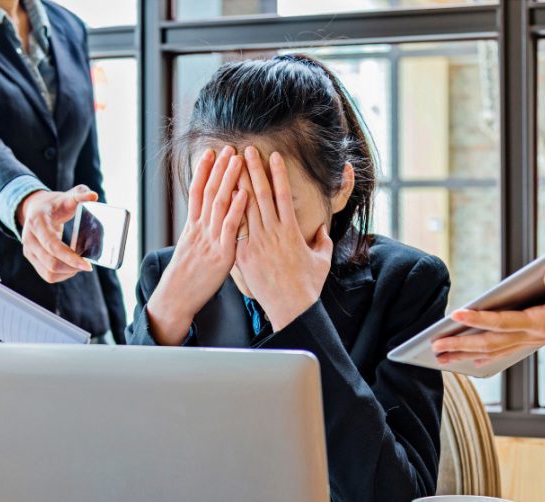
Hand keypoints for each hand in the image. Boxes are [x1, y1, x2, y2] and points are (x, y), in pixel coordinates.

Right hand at [17, 186, 96, 282]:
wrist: (35, 208)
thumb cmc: (54, 204)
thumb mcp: (66, 197)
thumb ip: (80, 194)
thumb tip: (93, 196)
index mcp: (37, 222)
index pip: (53, 246)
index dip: (70, 258)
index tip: (87, 265)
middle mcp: (29, 239)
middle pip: (51, 263)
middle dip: (72, 268)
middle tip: (87, 265)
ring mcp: (28, 250)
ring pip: (49, 273)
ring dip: (67, 273)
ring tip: (79, 265)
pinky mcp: (31, 258)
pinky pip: (47, 275)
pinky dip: (61, 275)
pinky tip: (71, 267)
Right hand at [145, 146, 247, 344]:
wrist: (176, 298)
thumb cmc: (187, 277)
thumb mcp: (190, 250)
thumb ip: (200, 233)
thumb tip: (208, 221)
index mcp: (192, 227)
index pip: (196, 192)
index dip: (203, 171)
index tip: (209, 153)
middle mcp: (199, 229)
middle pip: (208, 192)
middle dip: (218, 168)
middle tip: (228, 148)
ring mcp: (210, 240)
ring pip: (218, 203)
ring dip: (228, 180)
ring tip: (237, 160)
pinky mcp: (220, 254)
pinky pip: (229, 228)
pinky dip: (236, 209)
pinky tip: (244, 194)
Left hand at [234, 147, 332, 331]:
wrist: (292, 307)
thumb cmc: (308, 286)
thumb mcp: (321, 260)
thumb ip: (322, 241)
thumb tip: (323, 229)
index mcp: (292, 230)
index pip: (283, 195)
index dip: (277, 173)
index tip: (272, 156)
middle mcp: (273, 232)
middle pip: (261, 194)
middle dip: (253, 170)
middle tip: (246, 150)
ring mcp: (257, 243)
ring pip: (245, 208)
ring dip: (238, 185)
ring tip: (230, 167)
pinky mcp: (244, 256)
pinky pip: (234, 230)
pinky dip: (228, 213)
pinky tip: (220, 198)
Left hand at [431, 268, 544, 366]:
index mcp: (543, 322)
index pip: (504, 321)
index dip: (480, 318)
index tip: (457, 314)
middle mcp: (534, 335)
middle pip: (491, 342)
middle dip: (461, 344)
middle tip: (434, 347)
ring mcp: (532, 340)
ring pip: (493, 350)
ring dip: (465, 354)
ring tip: (440, 357)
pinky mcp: (533, 340)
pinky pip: (504, 352)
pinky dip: (485, 357)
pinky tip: (469, 361)